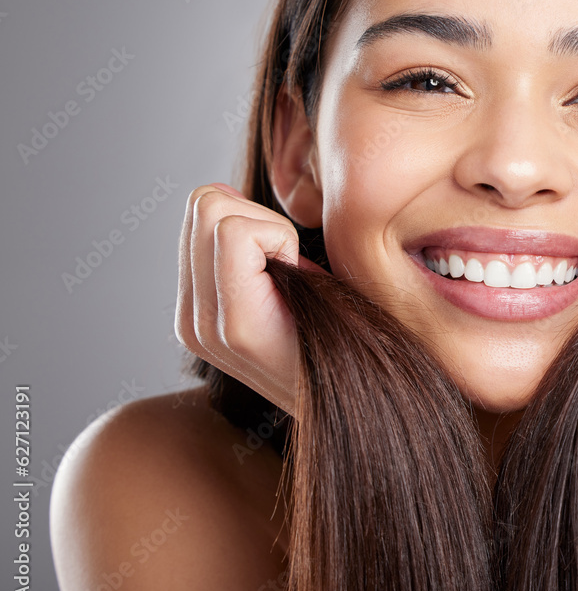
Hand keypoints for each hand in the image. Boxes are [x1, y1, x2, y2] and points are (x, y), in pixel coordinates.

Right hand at [175, 182, 324, 417]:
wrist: (373, 394)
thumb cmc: (344, 326)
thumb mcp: (289, 277)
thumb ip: (251, 242)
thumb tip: (224, 195)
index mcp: (198, 306)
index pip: (200, 207)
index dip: (255, 215)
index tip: (286, 259)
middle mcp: (191, 318)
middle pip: (202, 202)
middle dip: (258, 217)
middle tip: (293, 266)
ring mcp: (205, 326)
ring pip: (214, 210)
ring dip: (271, 231)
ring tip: (297, 280)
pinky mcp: (234, 326)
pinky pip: (236, 233)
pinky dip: (278, 239)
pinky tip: (302, 285)